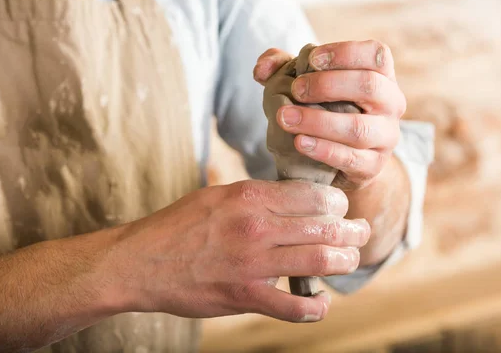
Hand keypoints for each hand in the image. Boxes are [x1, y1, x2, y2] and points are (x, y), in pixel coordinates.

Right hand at [113, 180, 369, 321]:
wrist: (140, 261)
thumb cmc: (178, 225)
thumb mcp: (217, 195)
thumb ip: (257, 196)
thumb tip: (293, 197)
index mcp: (250, 197)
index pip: (313, 194)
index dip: (336, 201)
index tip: (340, 207)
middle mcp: (256, 227)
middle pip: (325, 227)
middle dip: (352, 230)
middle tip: (360, 232)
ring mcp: (252, 263)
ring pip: (320, 261)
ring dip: (345, 261)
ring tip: (350, 259)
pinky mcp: (244, 296)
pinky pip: (293, 307)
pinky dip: (315, 307)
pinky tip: (320, 301)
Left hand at [254, 40, 405, 190]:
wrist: (342, 160)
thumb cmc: (326, 109)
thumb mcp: (307, 83)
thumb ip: (282, 67)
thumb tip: (261, 69)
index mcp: (382, 75)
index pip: (376, 54)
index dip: (345, 53)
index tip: (311, 58)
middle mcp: (391, 104)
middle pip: (370, 86)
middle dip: (327, 85)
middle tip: (295, 89)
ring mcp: (386, 137)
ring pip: (358, 128)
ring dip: (318, 122)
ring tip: (285, 118)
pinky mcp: (373, 166)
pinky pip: (351, 158)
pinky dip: (323, 150)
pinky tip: (299, 143)